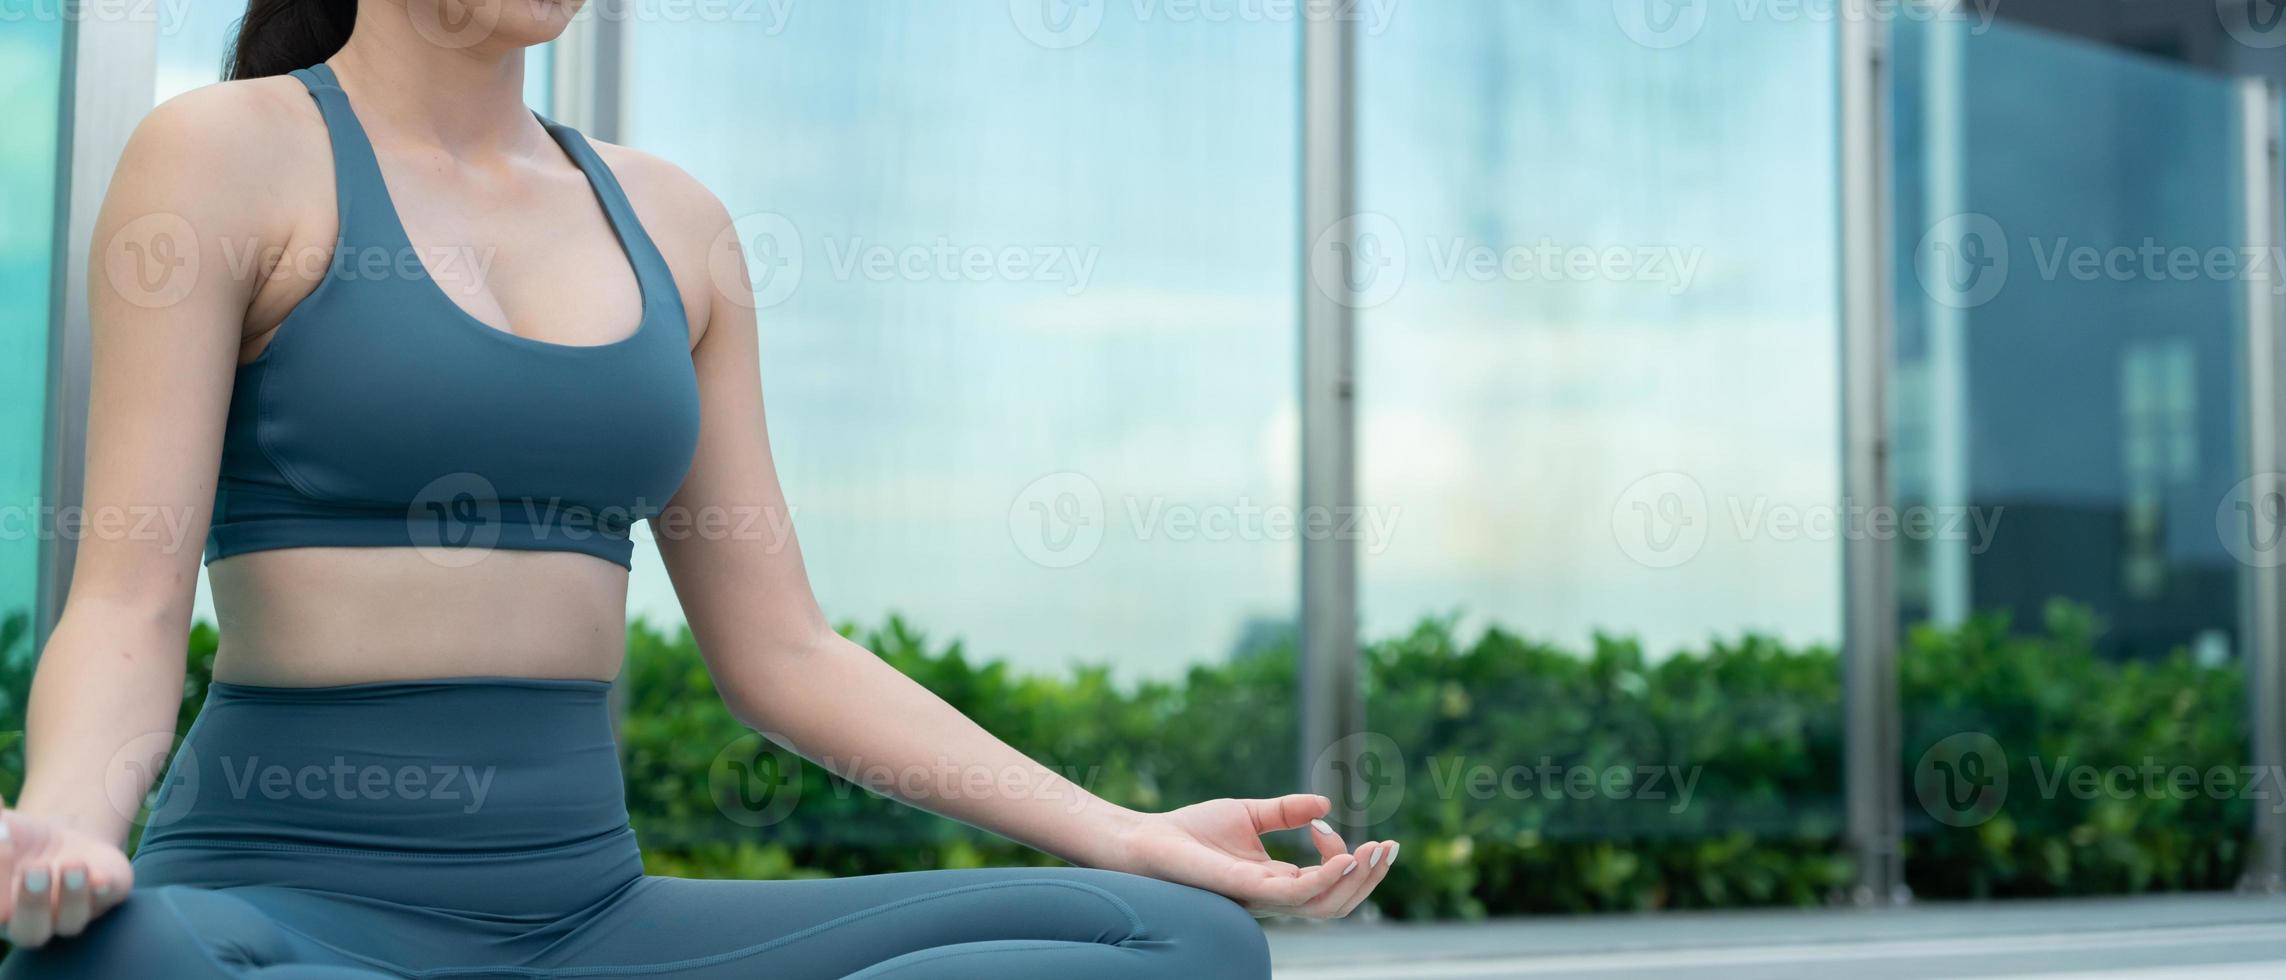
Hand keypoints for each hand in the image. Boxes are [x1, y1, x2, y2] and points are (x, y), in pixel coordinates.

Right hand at [0, 808, 134, 947]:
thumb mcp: (2, 830)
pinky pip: (107, 900)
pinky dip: (104, 890)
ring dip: (72, 896)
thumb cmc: (17, 838)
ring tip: (72, 865)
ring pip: (71, 921)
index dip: (1, 896)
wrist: (62, 835)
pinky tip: (100, 876)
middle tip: (36, 872)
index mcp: (2, 909)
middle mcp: (33, 921)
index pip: (0, 915)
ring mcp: (72, 912)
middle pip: (30, 932)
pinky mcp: (107, 895)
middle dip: (32, 904)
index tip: (3, 859)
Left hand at [1111, 794, 1396, 918]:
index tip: (1324, 822)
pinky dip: (1325, 878)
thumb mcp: (1249, 814)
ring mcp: (1262, 897)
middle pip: (1336, 902)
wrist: (1147, 839)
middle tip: (1391, 847)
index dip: (1340, 853)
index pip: (1327, 879)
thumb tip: (1326, 804)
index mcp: (1276, 881)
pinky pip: (1296, 894)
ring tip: (1376, 852)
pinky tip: (1345, 856)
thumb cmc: (1190, 832)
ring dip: (1357, 880)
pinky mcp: (1247, 889)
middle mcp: (1274, 896)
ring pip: (1325, 905)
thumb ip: (1286, 812)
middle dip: (1370, 877)